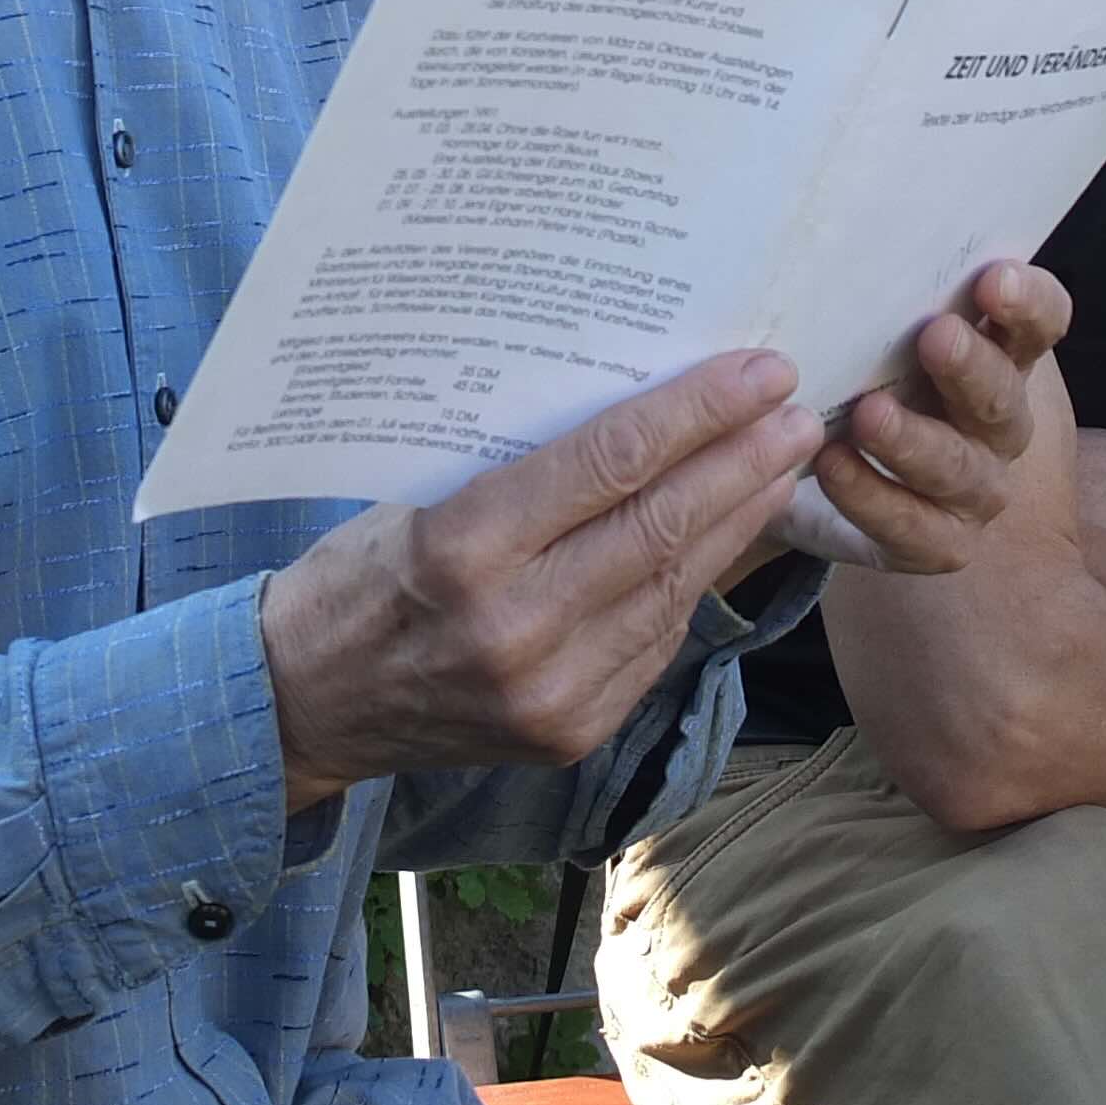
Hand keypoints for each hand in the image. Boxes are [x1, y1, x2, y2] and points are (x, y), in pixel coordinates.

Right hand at [260, 350, 820, 814]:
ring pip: (672, 587)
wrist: (306, 702)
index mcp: (463, 549)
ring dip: (739, 519)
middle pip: (658, 526)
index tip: (758, 371)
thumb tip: (638, 409)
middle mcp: (514, 627)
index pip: (608, 464)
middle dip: (742, 460)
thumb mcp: (417, 493)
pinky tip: (732, 536)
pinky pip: (654, 642)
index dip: (696, 412)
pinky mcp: (571, 733)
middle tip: (799, 408)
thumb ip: (522, 467)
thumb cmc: (356, 574)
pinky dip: (699, 581)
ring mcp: (549, 692)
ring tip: (784, 463)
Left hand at [767, 260, 1069, 572]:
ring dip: (915, 440)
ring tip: (868, 414)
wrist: (842, 474)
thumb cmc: (870, 374)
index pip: (1042, 321)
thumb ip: (878, 288)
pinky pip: (914, 526)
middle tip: (935, 336)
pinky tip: (832, 466)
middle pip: (1004, 396)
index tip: (994, 278)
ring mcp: (976, 487)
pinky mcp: (940, 541)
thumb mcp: (875, 326)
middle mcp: (1000, 422)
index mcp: (1002, 355)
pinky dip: (872, 496)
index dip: (1028, 302)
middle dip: (971, 367)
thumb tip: (837, 221)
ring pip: (960, 468)